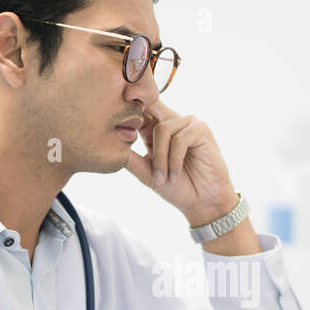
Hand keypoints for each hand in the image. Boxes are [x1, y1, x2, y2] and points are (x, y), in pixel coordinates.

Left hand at [124, 99, 237, 226]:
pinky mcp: (202, 130)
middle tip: (129, 119)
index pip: (140, 108)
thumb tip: (107, 145)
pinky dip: (173, 160)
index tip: (113, 108)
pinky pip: (179, 140)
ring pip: (162, 130)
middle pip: (149, 107)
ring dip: (160, 159)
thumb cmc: (176, 188)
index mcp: (156, 128)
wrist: (202, 203)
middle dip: (138, 112)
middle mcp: (172, 120)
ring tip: (163, 178)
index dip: (127, 106)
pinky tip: (175, 175)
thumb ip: (131, 159)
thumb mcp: (147, 173)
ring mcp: (188, 123)